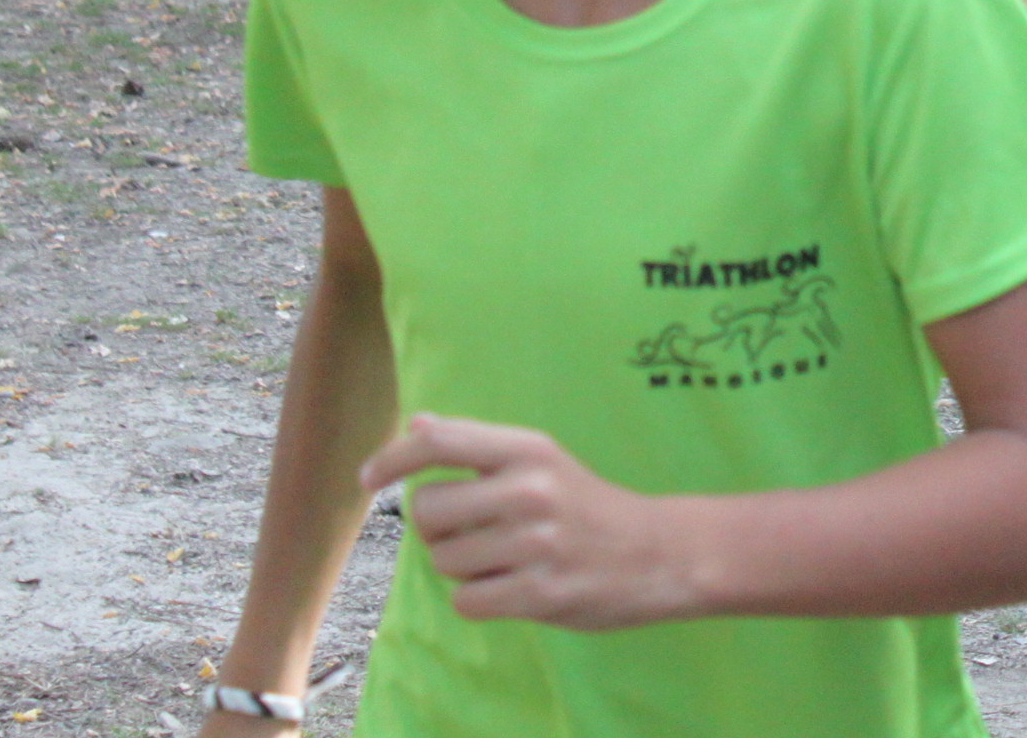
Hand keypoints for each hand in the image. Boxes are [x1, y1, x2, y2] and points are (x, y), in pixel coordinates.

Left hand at [360, 414, 692, 628]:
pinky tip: (511, 588)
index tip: (367, 478)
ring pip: (443, 560)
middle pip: (428, 510)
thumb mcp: (542, 460)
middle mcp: (531, 490)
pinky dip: (478, 599)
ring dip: (461, 566)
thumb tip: (418, 424)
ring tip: (504, 560)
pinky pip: (466, 601)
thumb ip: (479, 445)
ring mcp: (536, 544)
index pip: (440, 442)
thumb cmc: (587, 504)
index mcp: (530, 450)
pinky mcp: (541, 593)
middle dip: (439, 527)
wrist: (659, 552)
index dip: (393, 459)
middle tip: (477, 530)